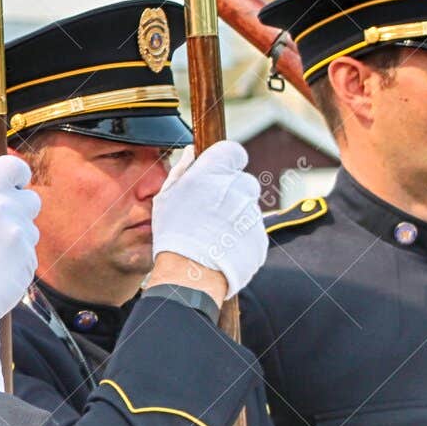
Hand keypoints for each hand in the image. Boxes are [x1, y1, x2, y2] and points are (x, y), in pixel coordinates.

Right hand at [0, 154, 40, 390]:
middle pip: (31, 198)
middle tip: (1, 227)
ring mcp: (20, 235)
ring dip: (17, 238)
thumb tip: (1, 196)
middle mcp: (4, 209)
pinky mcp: (30, 258)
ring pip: (30, 228)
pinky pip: (29, 252)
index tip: (15, 184)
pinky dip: (17, 260)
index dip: (18, 175)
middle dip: (21, 210)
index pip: (14, 165)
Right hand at [149, 141, 264, 299]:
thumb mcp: (166, 197)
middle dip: (229, 192)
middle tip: (208, 212)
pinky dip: (239, 238)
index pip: (233, 151)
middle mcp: (239, 188)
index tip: (216, 174)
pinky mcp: (260, 236)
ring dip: (232, 217)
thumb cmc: (173, 233)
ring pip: (246, 208)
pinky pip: (251, 232)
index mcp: (215, 172)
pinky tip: (220, 249)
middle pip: (241, 181)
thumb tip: (190, 152)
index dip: (225, 161)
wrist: (191, 273)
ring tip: (210, 236)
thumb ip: (181, 170)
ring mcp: (253, 212)